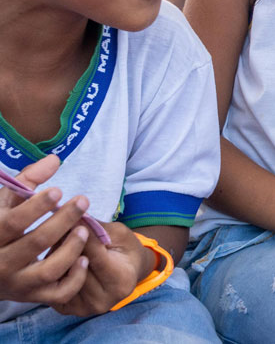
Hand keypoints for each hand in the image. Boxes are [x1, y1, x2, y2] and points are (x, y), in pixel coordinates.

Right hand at [0, 155, 90, 305]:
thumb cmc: (0, 227)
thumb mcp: (5, 203)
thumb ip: (27, 180)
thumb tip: (54, 160)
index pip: (13, 222)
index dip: (36, 206)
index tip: (58, 190)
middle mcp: (1, 263)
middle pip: (36, 242)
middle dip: (63, 220)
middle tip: (83, 201)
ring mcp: (18, 283)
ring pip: (49, 270)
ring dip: (72, 248)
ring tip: (85, 229)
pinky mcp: (33, 296)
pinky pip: (59, 293)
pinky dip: (75, 278)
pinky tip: (84, 259)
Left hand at [52, 223, 149, 316]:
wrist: (126, 272)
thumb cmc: (125, 249)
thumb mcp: (119, 234)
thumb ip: (98, 229)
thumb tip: (73, 218)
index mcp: (121, 282)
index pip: (94, 256)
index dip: (82, 235)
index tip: (73, 217)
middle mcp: (103, 300)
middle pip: (74, 267)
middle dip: (68, 245)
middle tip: (64, 228)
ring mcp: (83, 308)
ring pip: (60, 275)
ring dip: (57, 256)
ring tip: (62, 243)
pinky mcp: (67, 309)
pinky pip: (52, 283)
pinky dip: (53, 269)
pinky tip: (59, 259)